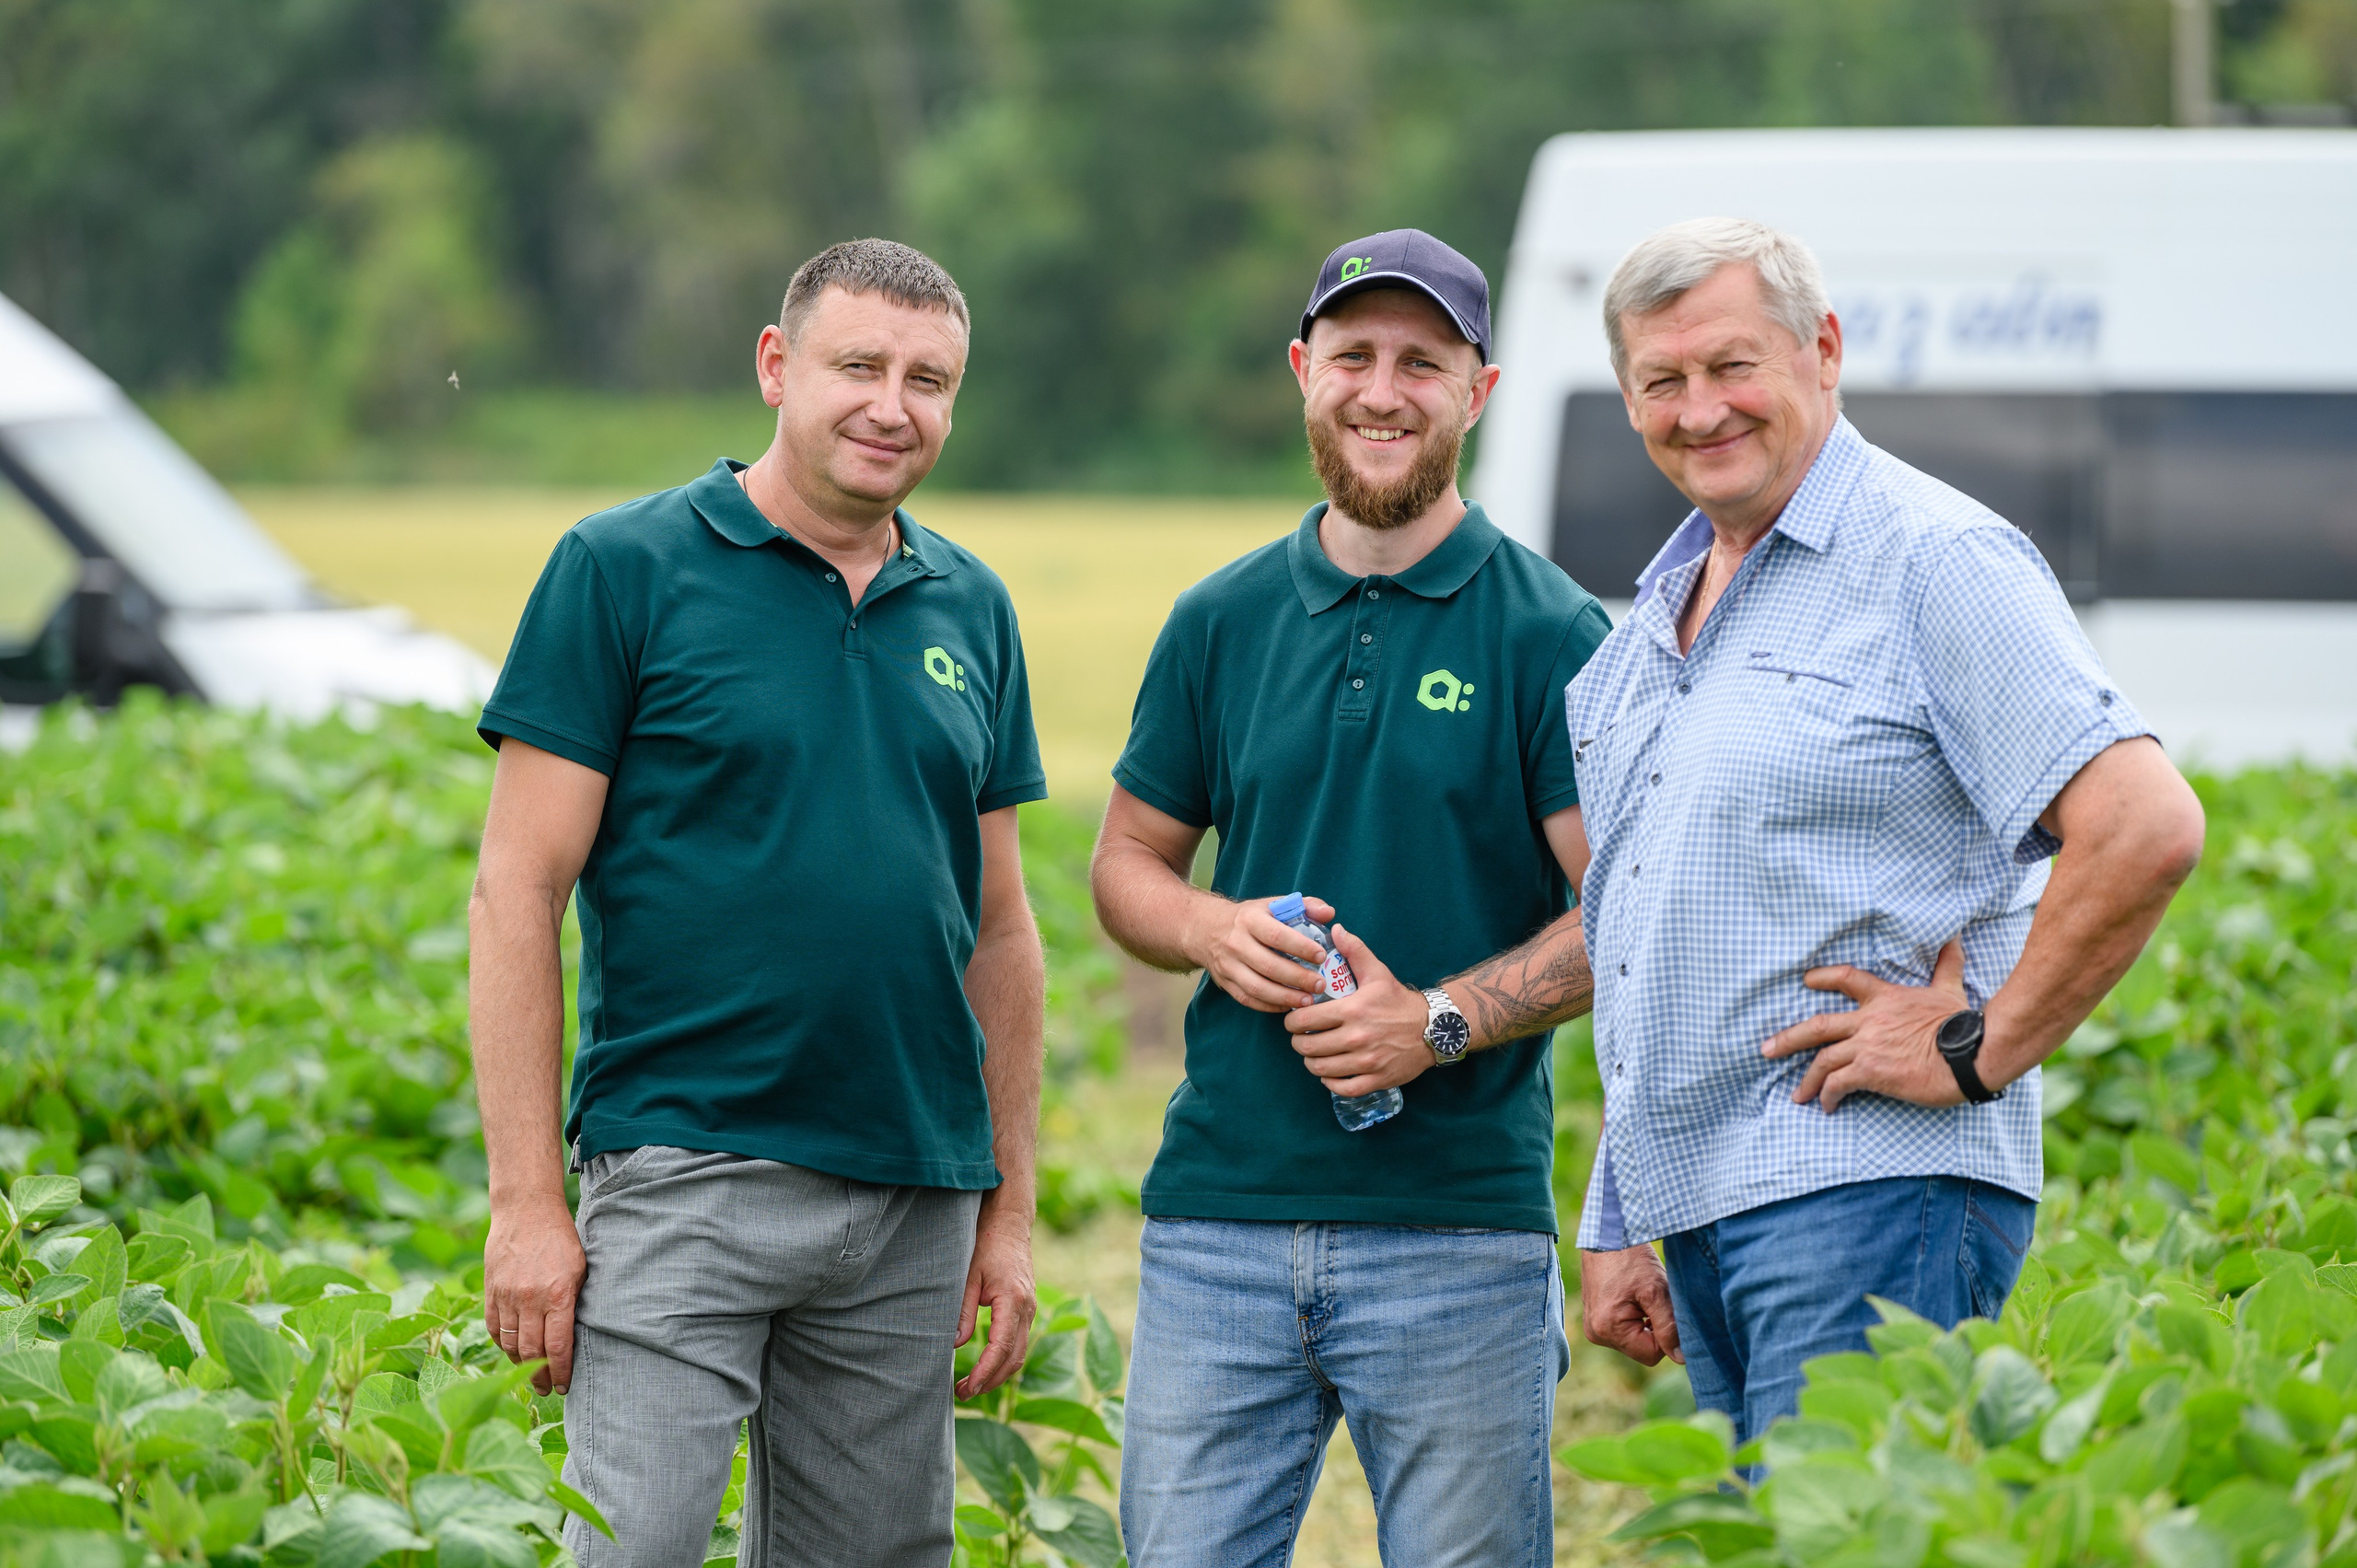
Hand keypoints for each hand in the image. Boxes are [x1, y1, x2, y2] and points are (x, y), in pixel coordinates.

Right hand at [483, 1195, 585, 1394]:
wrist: (526, 1211)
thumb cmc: (561, 1239)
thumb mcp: (581, 1268)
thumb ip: (575, 1301)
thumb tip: (574, 1337)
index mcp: (558, 1294)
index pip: (558, 1346)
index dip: (561, 1371)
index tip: (564, 1386)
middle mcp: (531, 1299)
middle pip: (533, 1352)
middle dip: (541, 1376)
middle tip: (547, 1390)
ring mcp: (507, 1296)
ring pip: (511, 1344)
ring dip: (521, 1365)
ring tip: (531, 1376)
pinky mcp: (492, 1292)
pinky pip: (495, 1329)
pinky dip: (503, 1345)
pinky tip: (513, 1352)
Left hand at [956, 1216, 1036, 1398]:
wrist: (1009, 1226)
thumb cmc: (986, 1246)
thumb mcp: (968, 1276)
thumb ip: (962, 1311)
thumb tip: (954, 1345)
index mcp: (1013, 1301)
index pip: (1001, 1348)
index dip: (984, 1372)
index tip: (967, 1387)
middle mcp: (1027, 1309)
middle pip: (1013, 1359)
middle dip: (990, 1381)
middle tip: (963, 1393)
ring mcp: (1030, 1310)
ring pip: (1019, 1354)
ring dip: (997, 1374)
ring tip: (970, 1386)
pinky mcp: (1026, 1310)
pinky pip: (1019, 1343)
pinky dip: (1003, 1361)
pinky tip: (985, 1367)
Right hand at [1187, 895, 1329, 1013]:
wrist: (1207, 929)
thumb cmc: (1250, 918)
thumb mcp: (1272, 905)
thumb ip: (1304, 905)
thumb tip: (1329, 913)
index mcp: (1250, 920)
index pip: (1277, 935)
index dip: (1301, 947)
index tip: (1322, 956)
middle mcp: (1236, 943)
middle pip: (1268, 965)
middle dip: (1298, 978)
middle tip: (1321, 984)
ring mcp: (1228, 965)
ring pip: (1257, 987)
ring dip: (1285, 997)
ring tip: (1308, 1001)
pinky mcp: (1225, 983)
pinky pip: (1247, 999)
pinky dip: (1269, 1006)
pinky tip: (1288, 1006)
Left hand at [1282, 924, 1434, 1095]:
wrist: (1435, 1028)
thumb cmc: (1400, 1001)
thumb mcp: (1378, 973)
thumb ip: (1355, 951)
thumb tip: (1336, 929)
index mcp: (1353, 1010)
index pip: (1306, 1020)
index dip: (1292, 1022)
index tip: (1293, 1021)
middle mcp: (1358, 1038)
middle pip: (1309, 1048)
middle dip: (1298, 1043)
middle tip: (1301, 1038)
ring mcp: (1367, 1062)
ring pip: (1322, 1069)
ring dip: (1312, 1062)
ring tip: (1313, 1054)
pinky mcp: (1377, 1079)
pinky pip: (1343, 1088)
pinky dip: (1331, 1083)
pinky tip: (1330, 1074)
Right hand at [1580, 1245, 1680, 1366]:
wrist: (1607, 1232)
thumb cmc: (1630, 1257)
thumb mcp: (1657, 1291)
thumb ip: (1670, 1327)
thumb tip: (1681, 1358)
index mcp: (1607, 1328)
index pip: (1652, 1355)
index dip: (1666, 1334)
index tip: (1664, 1307)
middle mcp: (1596, 1333)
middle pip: (1642, 1349)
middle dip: (1654, 1327)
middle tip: (1651, 1297)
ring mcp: (1593, 1326)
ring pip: (1635, 1340)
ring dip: (1645, 1321)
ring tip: (1641, 1293)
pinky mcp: (1595, 1318)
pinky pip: (1624, 1330)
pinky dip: (1634, 1316)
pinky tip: (1632, 1295)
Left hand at [1761, 938, 1970, 1112]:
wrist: (1970, 1054)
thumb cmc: (1962, 1023)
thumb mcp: (1950, 988)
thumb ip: (1945, 965)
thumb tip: (1953, 938)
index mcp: (1885, 998)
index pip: (1846, 978)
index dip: (1822, 977)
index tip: (1805, 980)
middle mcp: (1868, 1021)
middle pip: (1817, 1026)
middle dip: (1788, 1038)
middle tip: (1765, 1049)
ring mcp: (1867, 1047)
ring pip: (1822, 1060)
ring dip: (1807, 1078)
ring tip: (1797, 1094)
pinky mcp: (1871, 1072)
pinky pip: (1838, 1084)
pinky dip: (1828, 1095)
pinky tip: (1827, 1106)